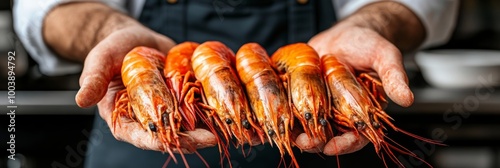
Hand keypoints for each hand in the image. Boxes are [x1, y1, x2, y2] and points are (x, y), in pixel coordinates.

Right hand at [40, 2, 218, 151]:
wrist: (135, 38)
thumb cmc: (113, 50)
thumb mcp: (100, 60)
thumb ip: (93, 78)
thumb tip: (81, 100)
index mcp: (125, 118)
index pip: (142, 136)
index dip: (160, 141)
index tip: (180, 143)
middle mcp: (149, 118)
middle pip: (171, 135)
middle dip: (191, 139)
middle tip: (212, 138)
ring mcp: (169, 109)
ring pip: (190, 124)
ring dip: (208, 127)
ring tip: (227, 128)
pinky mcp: (184, 97)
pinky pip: (199, 105)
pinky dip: (213, 108)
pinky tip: (228, 107)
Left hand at [296, 1, 424, 154]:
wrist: (346, 33)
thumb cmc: (368, 45)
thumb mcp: (384, 56)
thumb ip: (394, 76)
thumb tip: (407, 98)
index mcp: (362, 113)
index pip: (355, 137)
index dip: (344, 145)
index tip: (332, 147)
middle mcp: (338, 113)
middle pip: (327, 135)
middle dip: (315, 141)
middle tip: (305, 141)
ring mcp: (318, 105)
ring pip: (306, 125)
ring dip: (296, 131)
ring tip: (288, 131)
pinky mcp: (300, 94)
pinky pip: (290, 107)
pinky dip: (282, 111)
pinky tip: (275, 110)